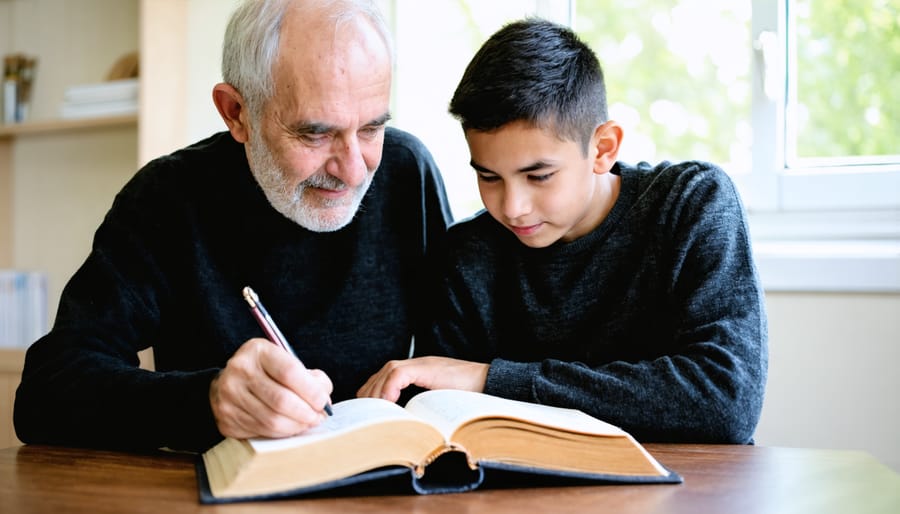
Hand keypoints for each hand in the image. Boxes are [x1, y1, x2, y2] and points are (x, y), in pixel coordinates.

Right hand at [209, 338, 332, 439]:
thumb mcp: (287, 362)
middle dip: (306, 413)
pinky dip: (281, 433)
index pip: (289, 372)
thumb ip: (310, 378)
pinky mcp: (227, 417)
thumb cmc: (268, 372)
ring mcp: (230, 395)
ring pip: (272, 420)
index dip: (311, 391)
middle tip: (318, 417)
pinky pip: (261, 431)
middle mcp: (240, 370)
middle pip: (281, 400)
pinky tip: (290, 427)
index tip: (323, 402)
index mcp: (258, 351)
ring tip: (307, 423)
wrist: (230, 381)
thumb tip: (323, 403)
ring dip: (296, 426)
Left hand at [357, 356, 488, 402]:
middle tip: (366, 412)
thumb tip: (406, 426)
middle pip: (383, 372)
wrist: (491, 383)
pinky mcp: (428, 368)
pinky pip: (399, 374)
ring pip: (388, 371)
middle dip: (371, 392)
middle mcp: (419, 364)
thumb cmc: (469, 398)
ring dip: (378, 391)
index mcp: (420, 371)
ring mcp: (424, 364)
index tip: (367, 408)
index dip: (374, 390)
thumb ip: (422, 405)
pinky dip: (390, 388)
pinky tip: (389, 403)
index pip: (387, 375)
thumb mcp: (439, 402)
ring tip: (376, 410)